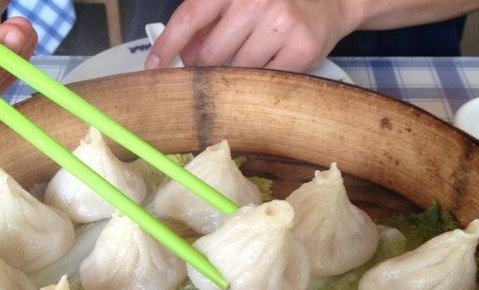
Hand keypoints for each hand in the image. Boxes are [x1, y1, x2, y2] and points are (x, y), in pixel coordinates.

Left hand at [147, 0, 359, 72]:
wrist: (333, 1)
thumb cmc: (278, 3)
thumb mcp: (241, 1)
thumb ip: (209, 22)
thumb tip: (183, 56)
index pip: (191, 16)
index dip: (168, 45)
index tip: (154, 67)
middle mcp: (256, 0)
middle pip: (211, 54)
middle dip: (206, 68)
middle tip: (217, 68)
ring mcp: (280, 24)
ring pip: (236, 72)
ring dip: (235, 75)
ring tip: (253, 59)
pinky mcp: (300, 50)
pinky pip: (262, 82)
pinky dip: (259, 82)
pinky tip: (269, 66)